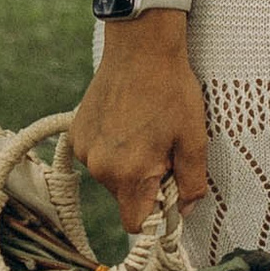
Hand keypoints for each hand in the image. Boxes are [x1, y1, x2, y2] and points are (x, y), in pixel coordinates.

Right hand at [70, 16, 209, 222]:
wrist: (141, 46)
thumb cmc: (171, 89)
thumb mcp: (193, 138)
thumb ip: (192, 182)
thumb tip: (186, 211)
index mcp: (129, 174)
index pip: (136, 224)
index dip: (156, 214)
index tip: (169, 190)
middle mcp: (99, 167)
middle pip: (125, 197)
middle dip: (145, 181)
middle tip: (163, 146)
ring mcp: (83, 149)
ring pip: (110, 176)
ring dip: (128, 163)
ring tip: (144, 128)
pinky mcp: (76, 133)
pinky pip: (96, 155)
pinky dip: (112, 146)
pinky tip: (126, 119)